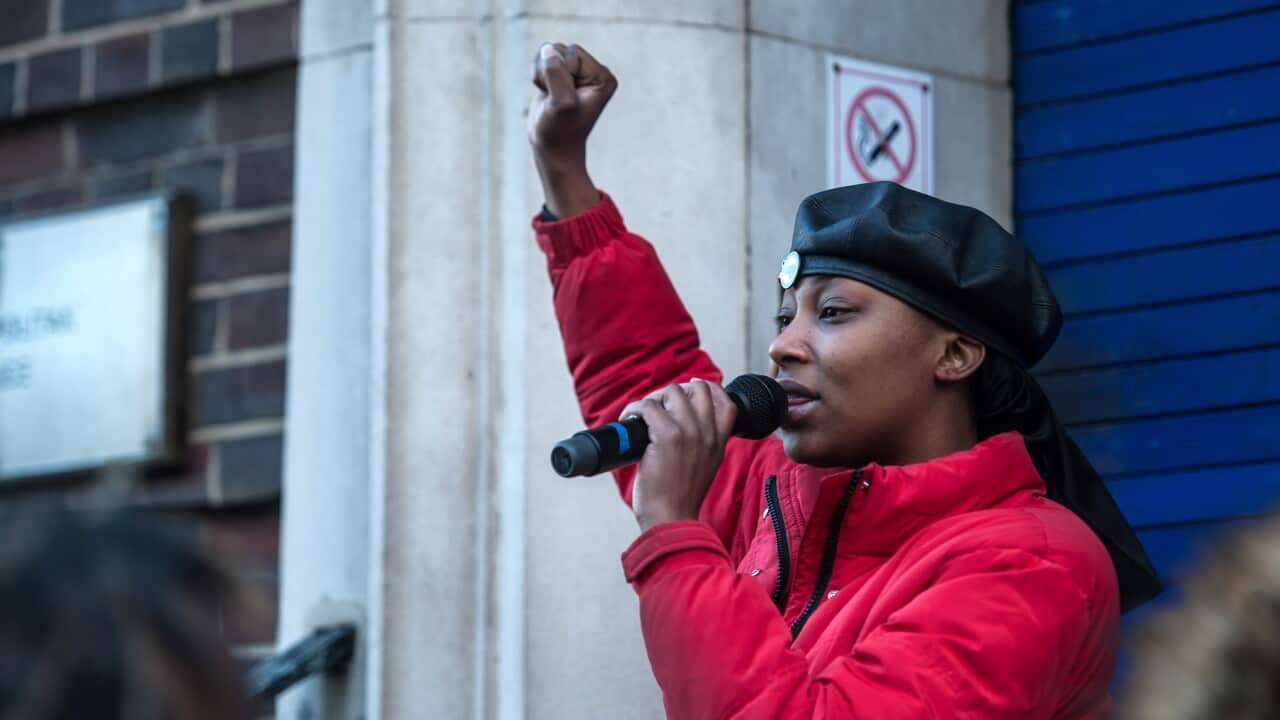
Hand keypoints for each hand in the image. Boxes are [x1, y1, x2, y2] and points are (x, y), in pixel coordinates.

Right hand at [528, 43, 616, 217]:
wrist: (553, 150)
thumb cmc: (560, 132)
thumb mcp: (561, 104)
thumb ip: (556, 74)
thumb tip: (549, 50)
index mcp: (603, 77)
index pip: (573, 54)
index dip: (561, 73)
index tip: (563, 98)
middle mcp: (595, 72)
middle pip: (561, 49)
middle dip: (550, 72)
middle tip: (555, 98)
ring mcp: (579, 73)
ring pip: (550, 52)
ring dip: (543, 74)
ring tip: (550, 97)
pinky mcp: (564, 75)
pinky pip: (543, 59)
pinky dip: (539, 76)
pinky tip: (547, 94)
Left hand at [619, 380, 737, 531]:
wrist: (671, 520)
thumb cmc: (680, 499)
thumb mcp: (706, 469)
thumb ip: (703, 446)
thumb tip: (684, 426)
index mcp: (719, 443)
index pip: (727, 402)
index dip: (709, 390)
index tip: (692, 391)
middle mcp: (708, 434)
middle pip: (698, 389)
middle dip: (674, 393)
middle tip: (658, 408)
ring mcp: (689, 433)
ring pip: (672, 392)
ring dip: (653, 399)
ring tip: (642, 415)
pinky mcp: (667, 436)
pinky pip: (648, 406)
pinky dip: (633, 409)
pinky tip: (628, 419)